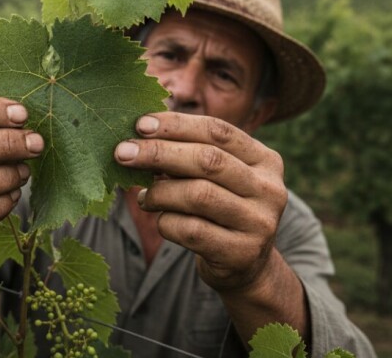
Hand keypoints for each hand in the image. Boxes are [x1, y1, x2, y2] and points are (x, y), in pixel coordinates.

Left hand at [114, 112, 286, 292]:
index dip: (176, 125)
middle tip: (122, 152)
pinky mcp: (242, 254)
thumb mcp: (215, 178)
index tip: (139, 124)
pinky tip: (159, 220)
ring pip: (198, 195)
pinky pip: (192, 231)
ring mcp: (259, 223)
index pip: (218, 131)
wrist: (245, 266)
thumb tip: (140, 134)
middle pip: (208, 161)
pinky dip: (166, 222)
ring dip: (160, 193)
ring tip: (144, 197)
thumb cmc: (219, 210)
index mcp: (264, 159)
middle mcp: (269, 189)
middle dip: (159, 153)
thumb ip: (188, 155)